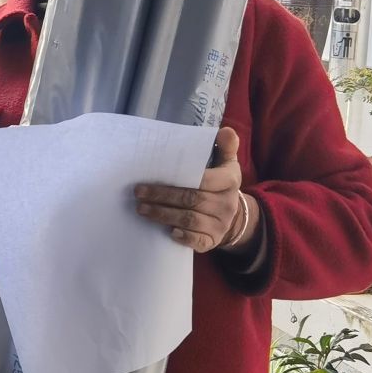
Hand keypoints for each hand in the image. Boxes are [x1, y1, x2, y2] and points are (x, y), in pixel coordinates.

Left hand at [134, 126, 254, 254]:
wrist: (233, 216)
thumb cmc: (220, 184)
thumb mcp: (227, 163)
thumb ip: (226, 146)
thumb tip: (226, 131)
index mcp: (229, 181)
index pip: (203, 180)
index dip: (177, 180)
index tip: (152, 177)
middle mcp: (226, 204)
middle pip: (190, 200)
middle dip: (161, 197)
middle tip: (138, 193)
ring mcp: (220, 224)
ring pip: (189, 219)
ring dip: (163, 215)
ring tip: (142, 209)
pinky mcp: (213, 240)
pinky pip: (197, 241)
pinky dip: (183, 237)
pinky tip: (168, 232)